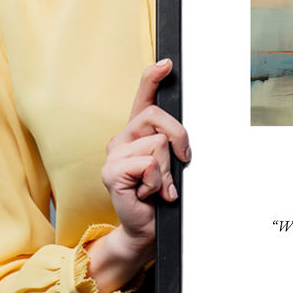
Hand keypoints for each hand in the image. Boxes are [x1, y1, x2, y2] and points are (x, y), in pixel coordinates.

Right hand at [86, 59, 190, 292]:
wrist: (146, 228)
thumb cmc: (160, 195)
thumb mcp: (171, 163)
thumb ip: (172, 144)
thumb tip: (182, 136)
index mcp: (137, 133)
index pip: (143, 97)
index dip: (153, 77)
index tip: (167, 63)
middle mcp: (122, 138)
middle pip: (158, 117)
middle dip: (179, 139)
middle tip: (179, 163)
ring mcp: (114, 154)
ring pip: (158, 144)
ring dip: (167, 170)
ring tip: (158, 186)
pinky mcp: (111, 172)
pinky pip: (149, 164)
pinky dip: (157, 182)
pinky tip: (148, 193)